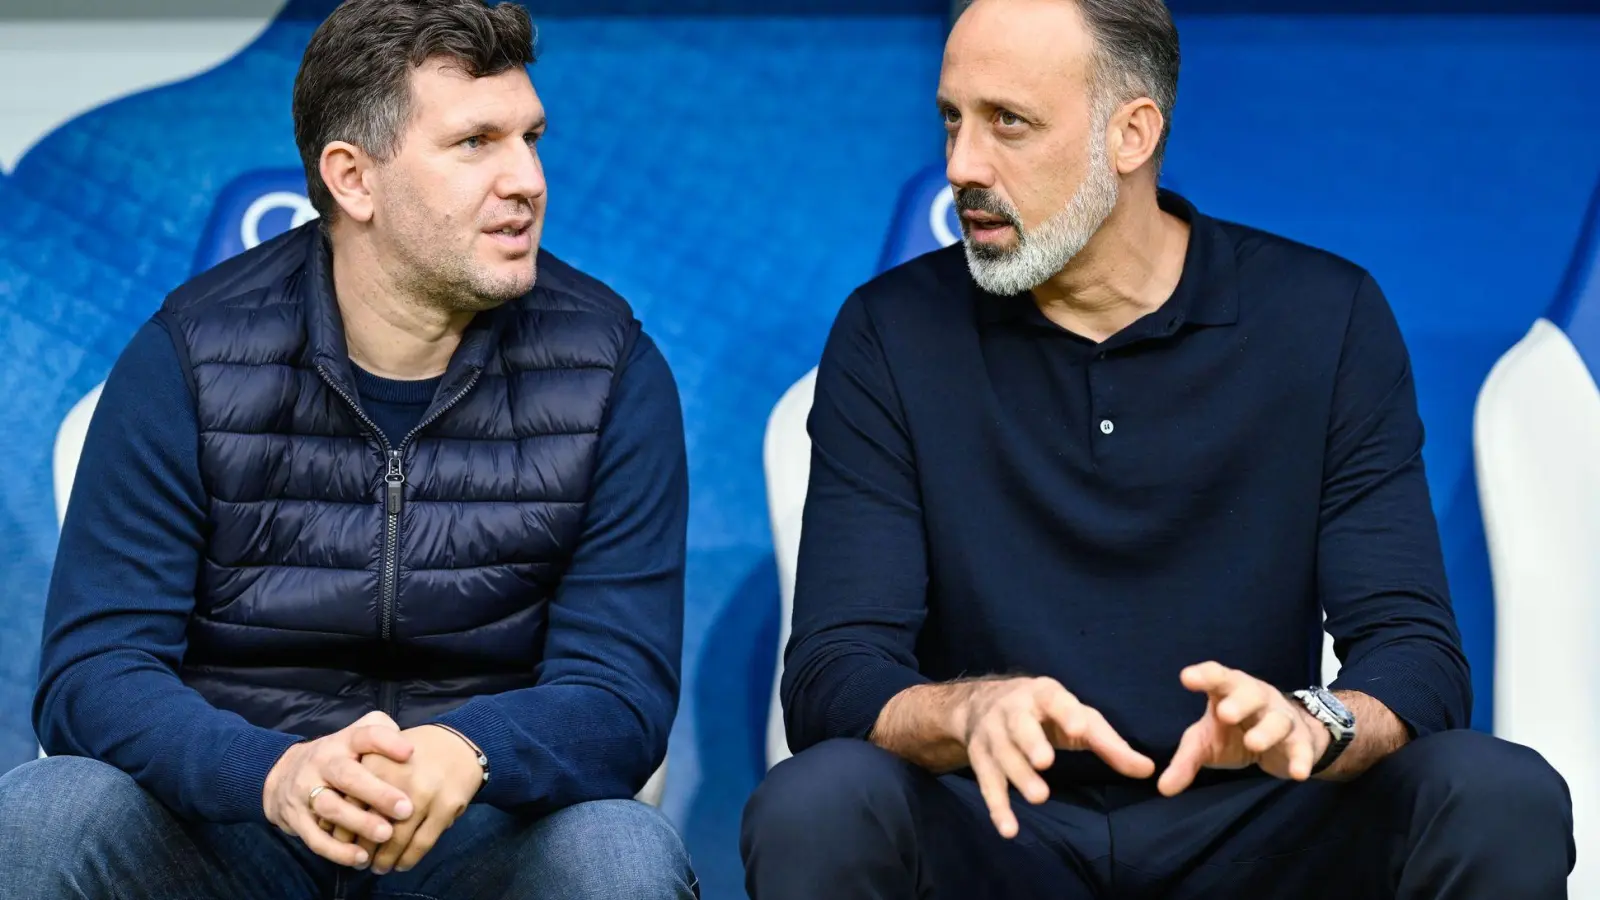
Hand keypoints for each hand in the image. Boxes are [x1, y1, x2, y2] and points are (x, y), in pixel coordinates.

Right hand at [262, 711, 415, 867]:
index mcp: (343, 742)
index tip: (410, 753)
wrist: (282, 773)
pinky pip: (315, 837)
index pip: (364, 736)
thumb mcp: (356, 735)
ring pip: (331, 807)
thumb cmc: (338, 756)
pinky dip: (337, 850)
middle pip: (347, 775)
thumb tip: (415, 746)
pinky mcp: (296, 818)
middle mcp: (323, 763)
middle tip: (406, 809)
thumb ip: (383, 734)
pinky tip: (360, 858)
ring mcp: (306, 791)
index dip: (387, 742)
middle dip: (377, 793)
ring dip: (359, 823)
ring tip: (386, 835)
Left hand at [333, 724, 484, 874]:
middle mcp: (399, 778)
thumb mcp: (380, 755)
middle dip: (363, 850)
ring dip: (385, 860)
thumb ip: (357, 782)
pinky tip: (401, 865)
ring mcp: (425, 794)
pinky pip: (422, 843)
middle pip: (372, 826)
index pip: (350, 806)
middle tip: (360, 862)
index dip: (343, 831)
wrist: (458, 742)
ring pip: (397, 840)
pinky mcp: (446, 806)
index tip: (343, 844)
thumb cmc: (412, 753)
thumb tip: (331, 823)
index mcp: (377, 762)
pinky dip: (409, 859)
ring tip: (379, 867)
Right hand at [954, 677, 1153, 838]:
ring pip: (1003, 756)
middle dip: (1031, 743)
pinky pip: (987, 785)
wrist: (981, 704)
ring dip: (1019, 777)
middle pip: (1020, 726)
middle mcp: (1013, 712)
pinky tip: (1009, 829)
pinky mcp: (980, 761)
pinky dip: (997, 808)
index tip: (1079, 727)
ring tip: (1040, 797)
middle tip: (1046, 762)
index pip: (1055, 700)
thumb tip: (1148, 771)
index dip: (1066, 712)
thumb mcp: (1076, 718)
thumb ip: (1110, 744)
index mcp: (1042, 695)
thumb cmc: (1045, 713)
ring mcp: (992, 736)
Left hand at [1157, 662, 1330, 796]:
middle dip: (1238, 701)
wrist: (1282, 740)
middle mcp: (1256, 698)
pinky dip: (1301, 759)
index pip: (1216, 676)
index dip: (1204, 675)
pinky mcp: (1300, 741)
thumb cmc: (1234, 732)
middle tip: (1224, 713)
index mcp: (1228, 690)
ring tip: (1253, 743)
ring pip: (1277, 719)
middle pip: (1249, 693)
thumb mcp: (1206, 743)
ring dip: (1266, 730)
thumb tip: (1163, 789)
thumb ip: (1185, 761)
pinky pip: (1302, 748)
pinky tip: (1298, 773)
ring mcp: (1281, 717)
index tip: (1187, 678)